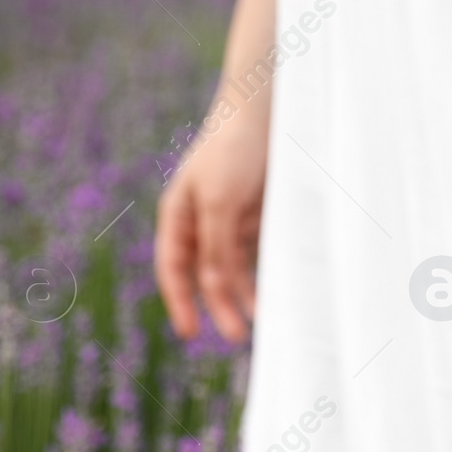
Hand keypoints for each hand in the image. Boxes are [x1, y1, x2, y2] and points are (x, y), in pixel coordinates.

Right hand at [155, 104, 267, 341]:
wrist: (267, 114)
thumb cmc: (232, 151)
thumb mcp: (219, 202)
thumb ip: (215, 246)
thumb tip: (214, 289)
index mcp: (179, 217)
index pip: (174, 269)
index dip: (180, 302)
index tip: (190, 334)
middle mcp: (202, 224)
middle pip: (206, 276)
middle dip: (219, 307)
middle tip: (237, 338)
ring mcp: (230, 223)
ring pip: (234, 270)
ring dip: (245, 296)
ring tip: (264, 320)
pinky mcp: (258, 220)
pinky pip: (257, 256)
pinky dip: (263, 275)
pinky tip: (276, 293)